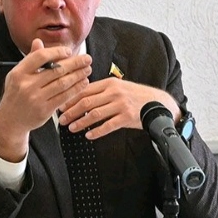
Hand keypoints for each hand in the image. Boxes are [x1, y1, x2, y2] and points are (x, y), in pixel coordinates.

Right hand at [0, 39, 91, 160]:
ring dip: (78, 75)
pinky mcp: (44, 110)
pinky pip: (64, 97)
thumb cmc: (16, 95)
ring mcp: (36, 99)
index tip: (68, 51)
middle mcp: (26, 85)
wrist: (10, 120)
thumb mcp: (17, 75)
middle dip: (75, 63)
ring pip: (62, 84)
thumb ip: (29, 59)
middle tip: (87, 59)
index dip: (57, 52)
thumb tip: (38, 42)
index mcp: (19, 73)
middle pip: (56, 70)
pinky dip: (76, 89)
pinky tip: (82, 83)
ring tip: (87, 70)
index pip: (41, 57)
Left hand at [58, 78, 176, 139]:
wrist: (157, 103)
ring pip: (94, 114)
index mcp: (110, 83)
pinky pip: (107, 125)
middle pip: (86, 102)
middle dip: (71, 111)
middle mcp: (114, 92)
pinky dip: (96, 131)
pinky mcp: (127, 117)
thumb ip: (102, 90)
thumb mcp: (119, 87)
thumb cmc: (136, 96)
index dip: (70, 98)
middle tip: (61, 120)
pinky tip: (89, 135)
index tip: (60, 105)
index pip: (85, 90)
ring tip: (72, 128)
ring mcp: (121, 105)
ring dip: (81, 122)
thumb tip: (80, 96)